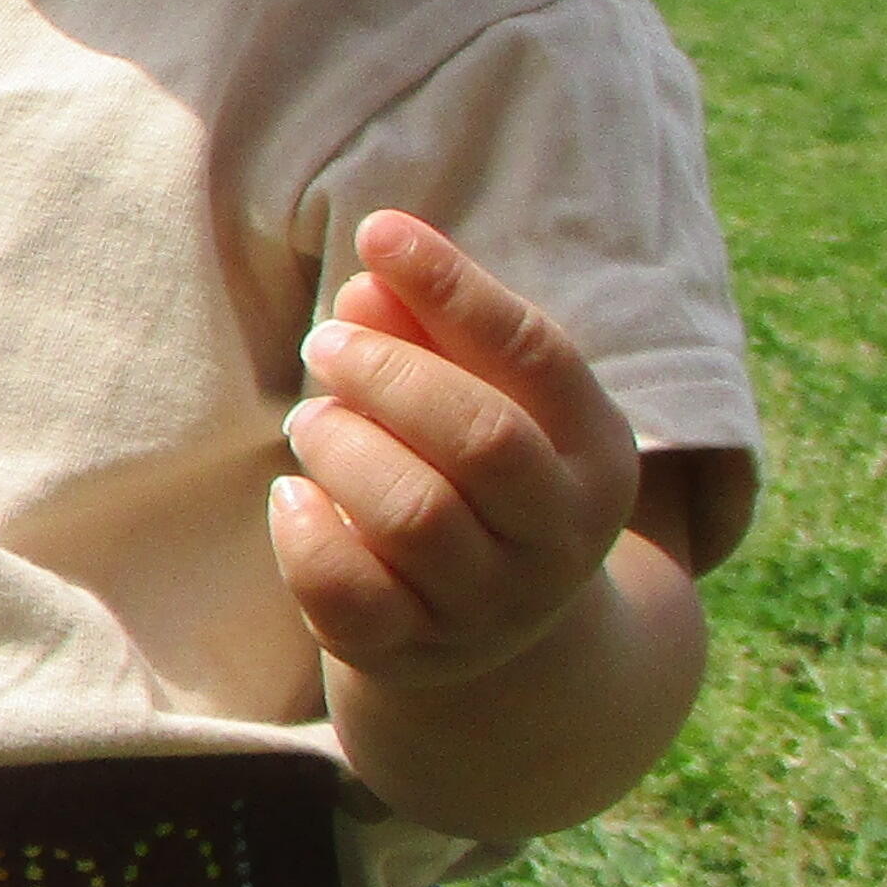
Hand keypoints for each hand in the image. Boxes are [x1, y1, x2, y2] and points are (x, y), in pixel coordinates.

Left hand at [269, 212, 643, 692]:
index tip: (380, 233)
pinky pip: (348, 593)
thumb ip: (430, 335)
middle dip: (389, 374)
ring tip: (312, 420)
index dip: (455, 287)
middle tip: (328, 343)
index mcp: (596, 456)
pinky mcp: (409, 653)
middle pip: (481, 439)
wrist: (488, 633)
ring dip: (342, 446)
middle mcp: (559, 540)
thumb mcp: (477, 400)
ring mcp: (489, 607)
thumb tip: (368, 281)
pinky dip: (304, 533)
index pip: (537, 354)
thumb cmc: (474, 479)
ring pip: (413, 515)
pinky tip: (290, 495)